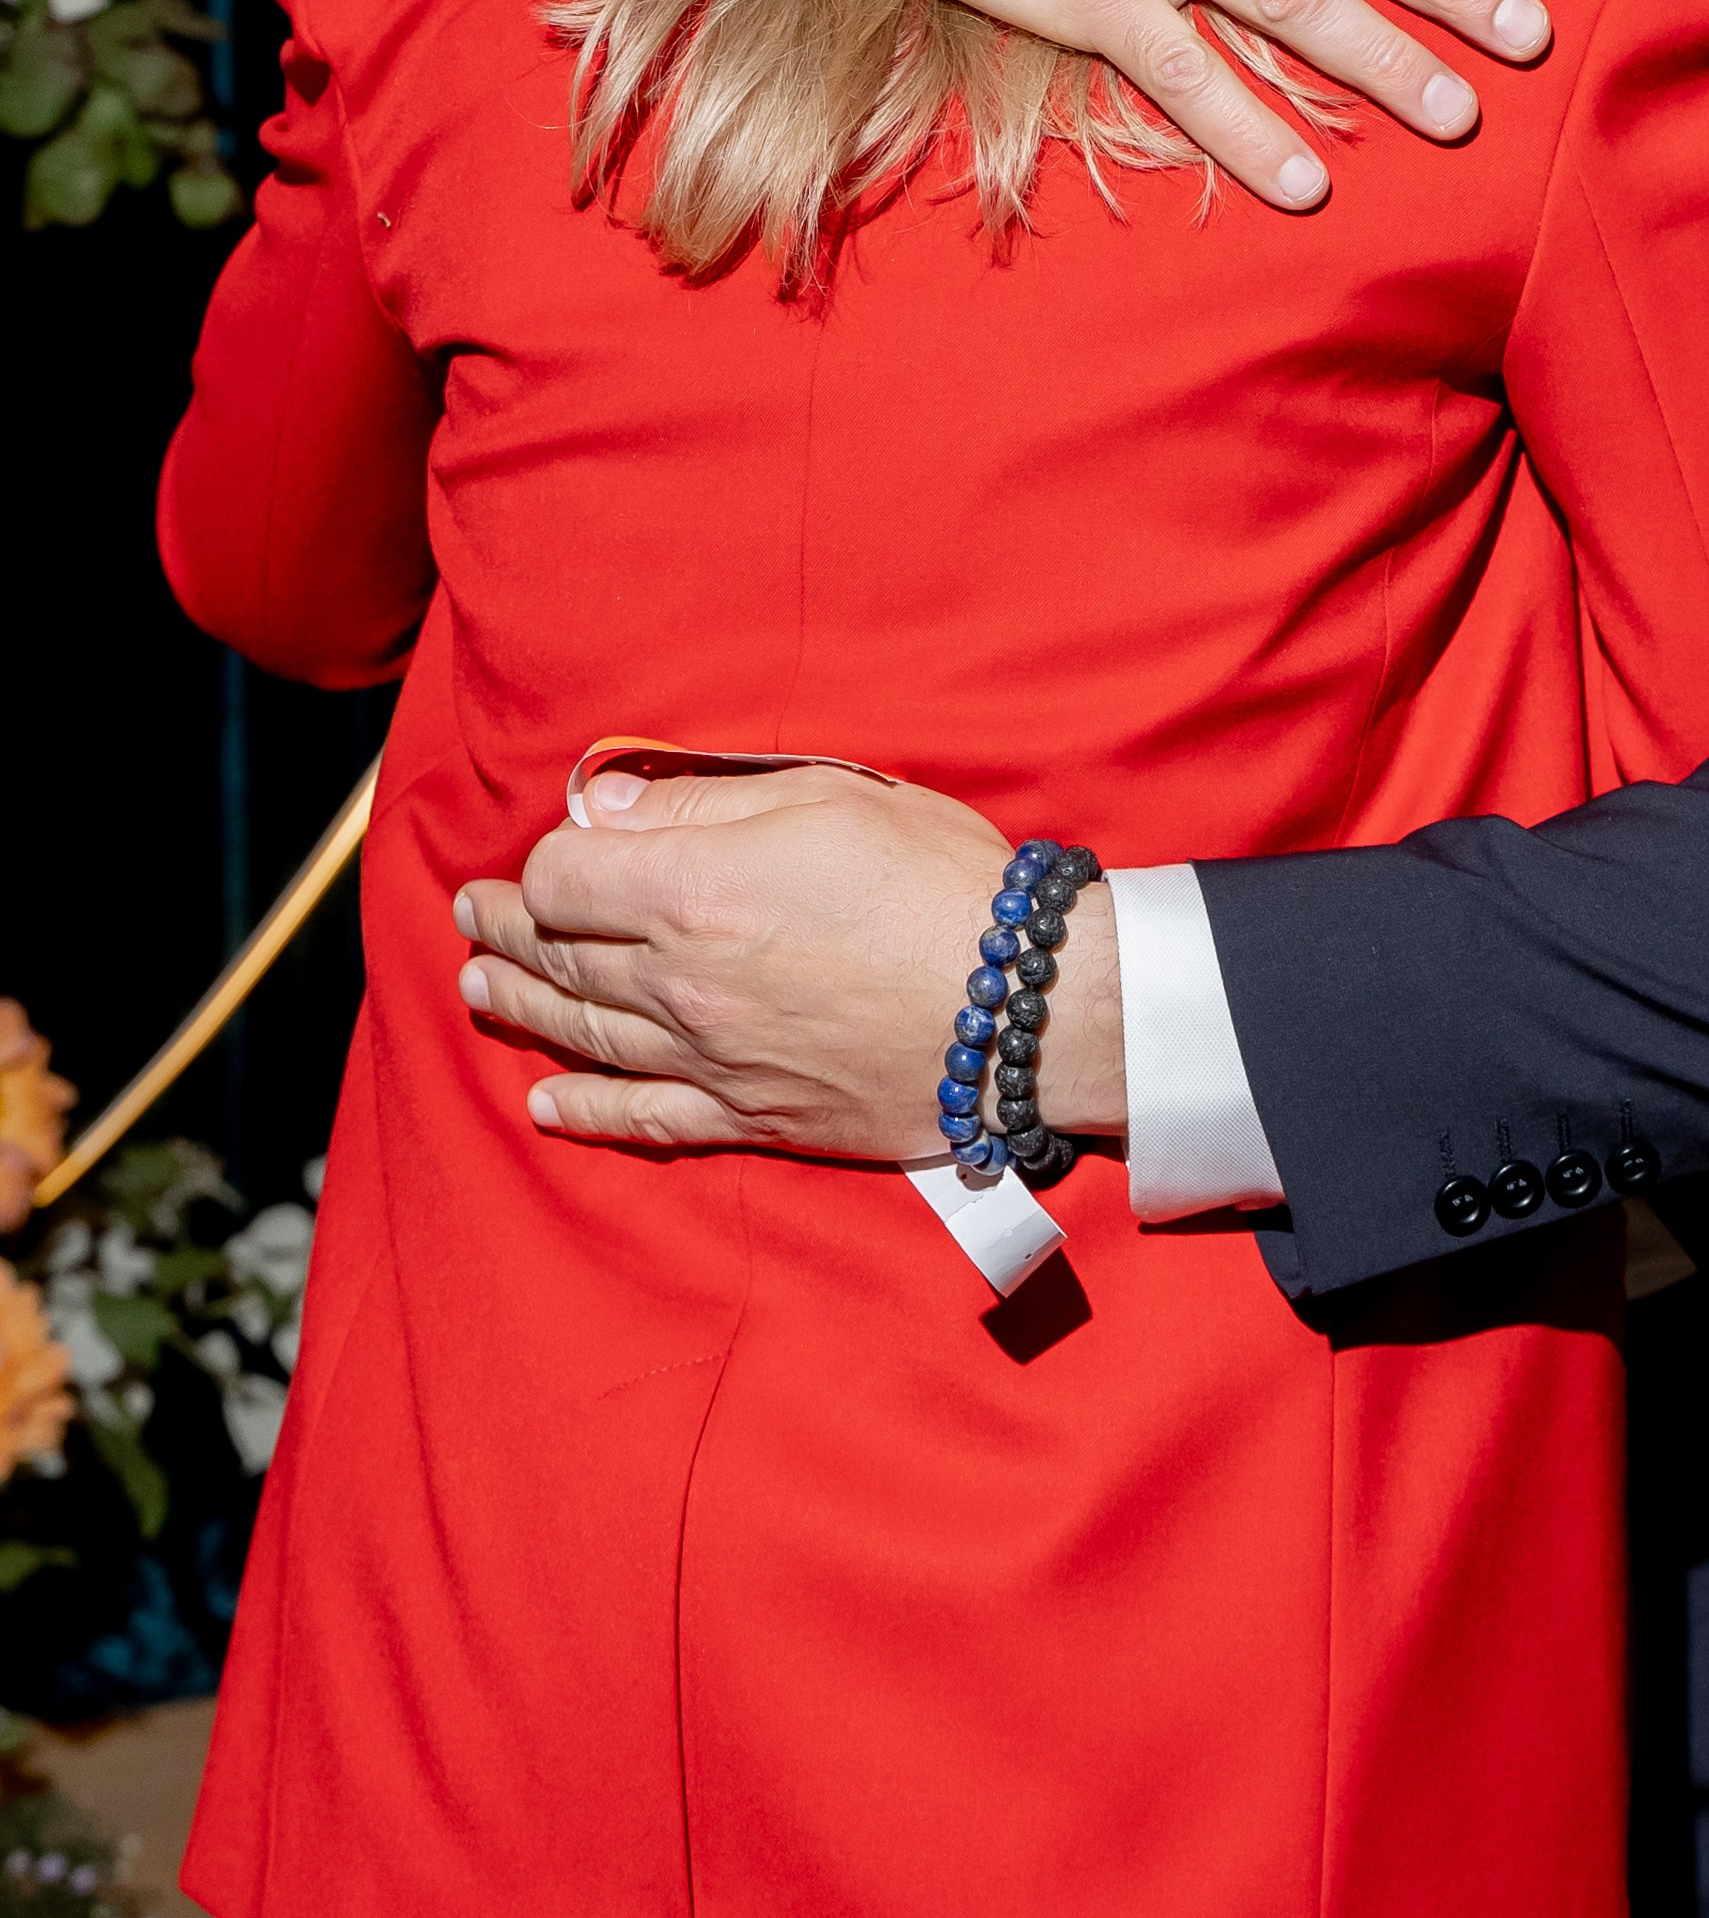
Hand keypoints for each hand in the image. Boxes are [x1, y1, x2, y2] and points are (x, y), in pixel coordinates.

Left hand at [453, 765, 1127, 1156]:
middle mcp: (680, 983)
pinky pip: (646, 1119)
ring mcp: (712, 1059)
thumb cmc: (939, 881)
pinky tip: (545, 1105)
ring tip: (477, 987)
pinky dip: (585, 1114)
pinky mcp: (753, 1117)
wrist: (1027, 1009)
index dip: (548, 857)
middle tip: (472, 914)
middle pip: (559, 956)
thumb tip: (602, 805)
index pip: (565, 876)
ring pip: (585, 1036)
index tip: (558, 845)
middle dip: (506, 930)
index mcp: (692, 890)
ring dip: (520, 1008)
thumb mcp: (827, 798)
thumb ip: (701, 805)